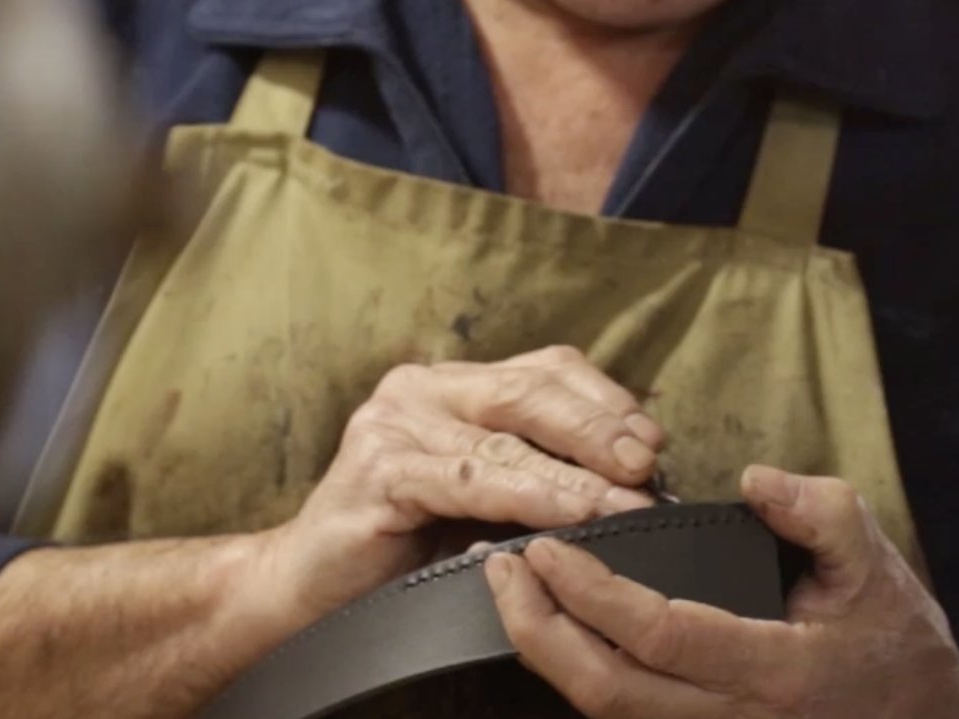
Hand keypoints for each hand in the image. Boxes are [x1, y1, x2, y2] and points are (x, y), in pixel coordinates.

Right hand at [255, 345, 666, 627]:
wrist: (305, 587)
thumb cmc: (402, 545)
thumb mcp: (481, 497)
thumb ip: (535, 471)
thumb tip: (631, 478)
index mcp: (452, 384)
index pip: (545, 370)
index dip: (604, 402)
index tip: (653, 440)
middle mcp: (421, 388)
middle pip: (530, 392)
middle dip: (598, 428)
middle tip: (646, 464)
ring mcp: (395, 424)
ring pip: (505, 441)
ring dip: (573, 475)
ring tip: (623, 501)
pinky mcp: (379, 471)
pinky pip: (467, 481)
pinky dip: (524, 497)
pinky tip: (565, 516)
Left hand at [485, 464, 958, 718]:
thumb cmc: (895, 639)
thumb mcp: (874, 561)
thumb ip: (818, 513)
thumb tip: (754, 480)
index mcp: (774, 669)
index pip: (659, 635)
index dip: (591, 593)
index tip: (546, 546)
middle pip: (606, 693)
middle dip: (538, 630)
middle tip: (498, 568)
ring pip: (605, 714)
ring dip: (545, 651)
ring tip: (508, 591)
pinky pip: (623, 716)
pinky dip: (575, 673)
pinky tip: (551, 628)